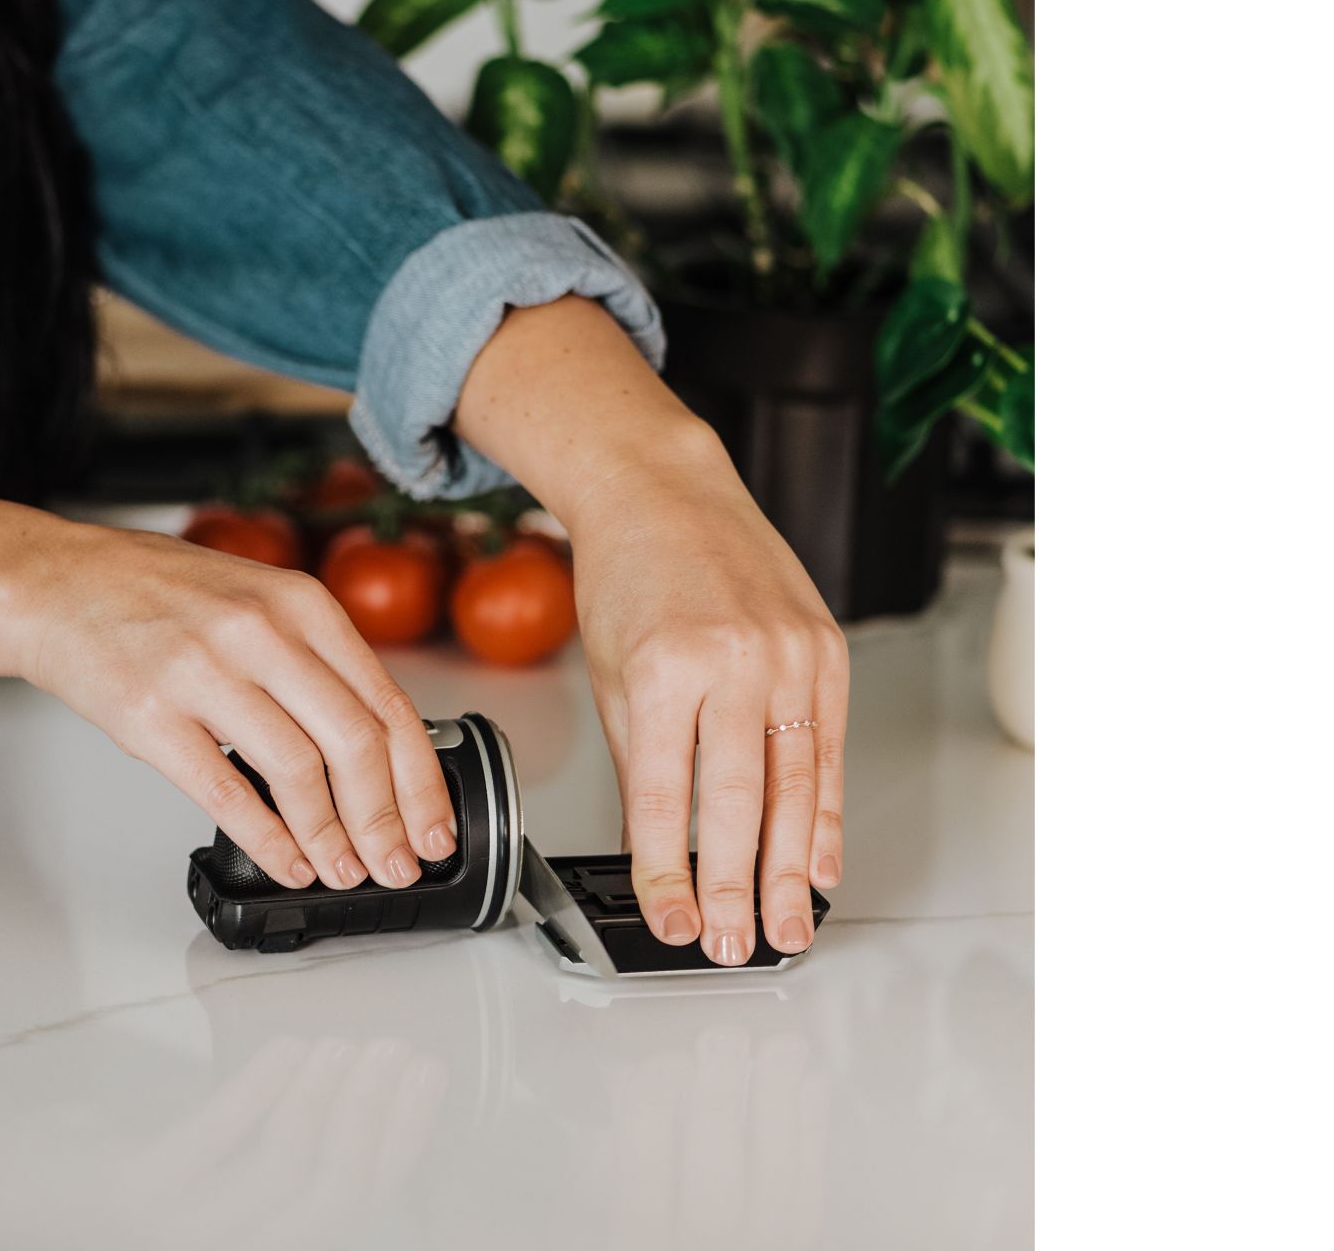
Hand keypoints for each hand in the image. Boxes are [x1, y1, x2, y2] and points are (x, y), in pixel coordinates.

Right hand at [20, 525, 456, 892]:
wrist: (59, 583)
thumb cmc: (159, 594)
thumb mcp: (260, 599)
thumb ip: (317, 661)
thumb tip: (378, 749)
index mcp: (302, 603)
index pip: (389, 704)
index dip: (421, 782)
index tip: (434, 828)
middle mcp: (262, 632)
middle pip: (355, 743)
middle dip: (387, 821)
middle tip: (398, 864)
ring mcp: (206, 672)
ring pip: (299, 772)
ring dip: (332, 838)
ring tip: (345, 871)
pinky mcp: (152, 716)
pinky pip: (226, 793)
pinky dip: (270, 841)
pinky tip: (289, 863)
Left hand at [566, 424, 849, 965]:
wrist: (668, 491)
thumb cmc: (629, 577)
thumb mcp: (609, 673)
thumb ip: (639, 765)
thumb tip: (655, 849)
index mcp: (662, 668)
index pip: (668, 795)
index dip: (670, 872)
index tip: (673, 922)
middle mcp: (734, 659)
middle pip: (741, 798)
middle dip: (739, 885)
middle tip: (735, 945)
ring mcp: (788, 653)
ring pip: (796, 783)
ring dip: (795, 868)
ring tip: (787, 927)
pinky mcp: (825, 650)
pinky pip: (828, 746)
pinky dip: (827, 812)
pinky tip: (824, 861)